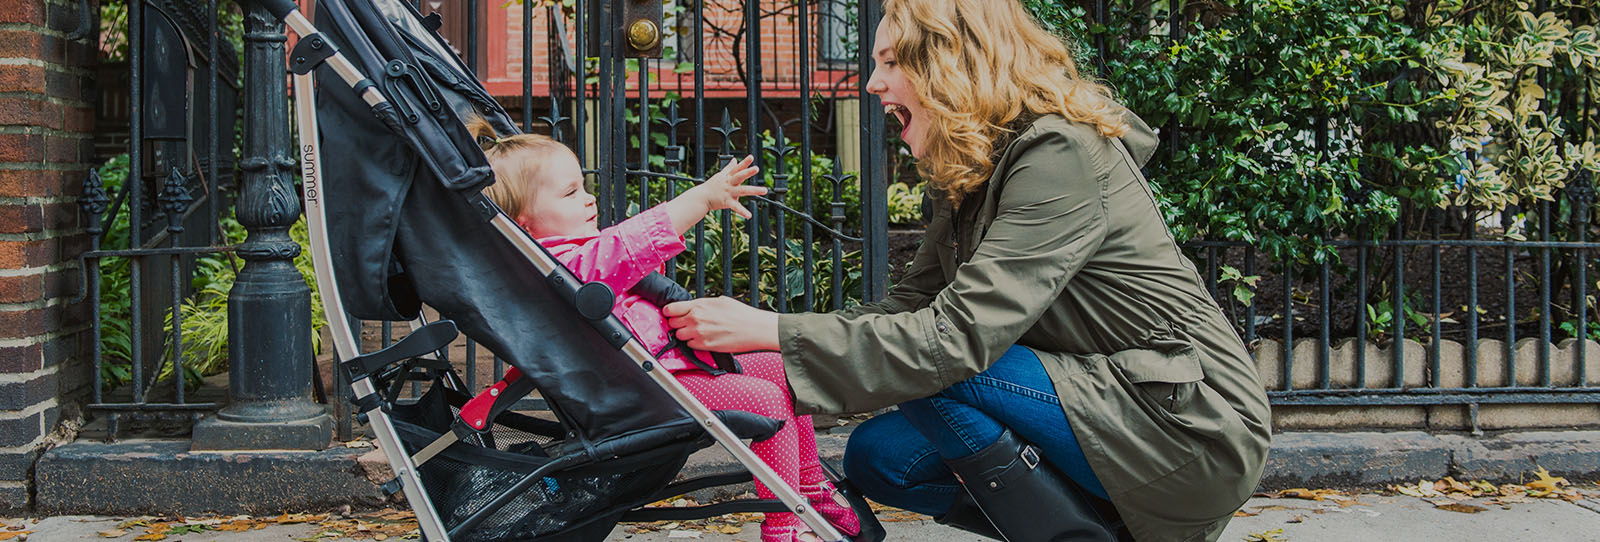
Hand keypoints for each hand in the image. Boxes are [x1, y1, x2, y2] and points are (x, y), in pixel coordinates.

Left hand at [662, 296, 780, 351]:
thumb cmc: (741, 314)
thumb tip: (693, 307)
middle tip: (686, 323)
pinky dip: (694, 343)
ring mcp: (699, 333)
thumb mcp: (719, 301)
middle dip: (678, 323)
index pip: (670, 309)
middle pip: (672, 323)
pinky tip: (705, 339)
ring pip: (679, 336)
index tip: (671, 314)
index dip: (669, 312)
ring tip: (698, 332)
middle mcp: (695, 319)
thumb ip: (702, 305)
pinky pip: (690, 346)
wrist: (754, 328)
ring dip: (685, 334)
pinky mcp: (704, 346)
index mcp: (698, 305)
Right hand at [694, 155, 764, 218]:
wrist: (701, 198)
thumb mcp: (720, 175)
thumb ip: (729, 168)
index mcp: (728, 177)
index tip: (752, 157)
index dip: (744, 163)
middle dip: (748, 172)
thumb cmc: (712, 186)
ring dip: (754, 190)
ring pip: (743, 191)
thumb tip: (735, 159)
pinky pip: (736, 207)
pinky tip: (750, 215)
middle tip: (757, 168)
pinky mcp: (727, 202)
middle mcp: (729, 183)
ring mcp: (728, 192)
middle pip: (739, 176)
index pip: (737, 168)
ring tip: (765, 190)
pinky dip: (743, 211)